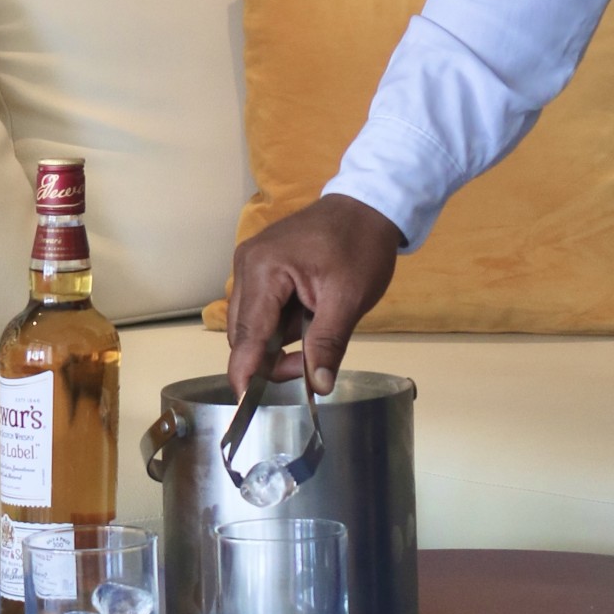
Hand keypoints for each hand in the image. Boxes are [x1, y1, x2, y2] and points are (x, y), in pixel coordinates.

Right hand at [226, 194, 402, 399]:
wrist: (368, 205)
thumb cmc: (360, 245)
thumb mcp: (349, 297)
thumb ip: (328, 342)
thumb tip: (318, 386)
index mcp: (263, 269)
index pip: (247, 336)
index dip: (246, 374)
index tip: (248, 408)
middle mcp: (247, 265)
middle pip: (244, 334)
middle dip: (273, 359)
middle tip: (313, 366)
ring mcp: (252, 264)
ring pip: (253, 325)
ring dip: (280, 342)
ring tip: (317, 334)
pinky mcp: (263, 266)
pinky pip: (263, 310)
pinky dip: (282, 324)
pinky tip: (308, 319)